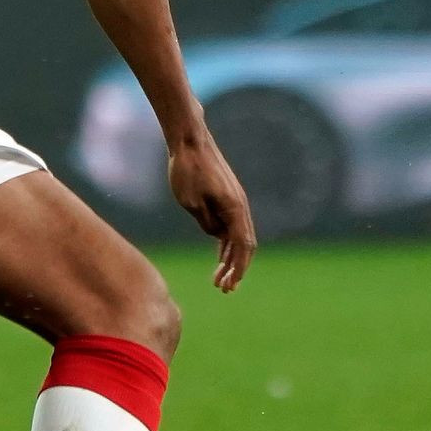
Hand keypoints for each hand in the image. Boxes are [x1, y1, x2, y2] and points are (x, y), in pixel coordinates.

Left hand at [169, 125, 256, 292]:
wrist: (189, 140)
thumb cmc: (186, 169)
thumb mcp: (190, 202)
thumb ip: (206, 222)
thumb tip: (216, 235)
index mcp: (234, 208)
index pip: (242, 246)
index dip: (237, 268)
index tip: (229, 286)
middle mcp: (240, 206)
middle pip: (244, 245)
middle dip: (236, 268)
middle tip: (224, 289)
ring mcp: (234, 201)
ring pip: (237, 236)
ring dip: (230, 258)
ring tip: (219, 280)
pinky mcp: (226, 197)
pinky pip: (230, 225)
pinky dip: (226, 243)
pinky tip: (219, 257)